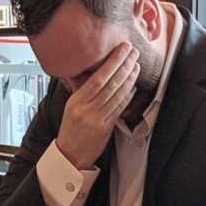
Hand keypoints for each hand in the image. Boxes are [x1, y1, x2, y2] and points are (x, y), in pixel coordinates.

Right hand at [56, 42, 138, 168]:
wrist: (70, 155)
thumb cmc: (71, 130)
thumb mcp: (71, 107)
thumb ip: (82, 90)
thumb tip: (90, 71)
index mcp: (76, 101)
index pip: (97, 78)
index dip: (112, 62)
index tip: (121, 50)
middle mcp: (86, 109)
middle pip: (109, 84)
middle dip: (123, 66)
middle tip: (133, 52)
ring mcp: (97, 119)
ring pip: (117, 95)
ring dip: (129, 79)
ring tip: (136, 66)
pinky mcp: (106, 128)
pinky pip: (120, 108)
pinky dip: (128, 96)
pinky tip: (134, 86)